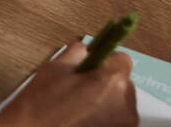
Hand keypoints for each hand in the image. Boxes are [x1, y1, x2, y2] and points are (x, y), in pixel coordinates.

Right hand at [0, 42, 136, 126]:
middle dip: (106, 82)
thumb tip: (88, 50)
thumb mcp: (56, 67)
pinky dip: (104, 118)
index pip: (122, 59)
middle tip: (81, 88)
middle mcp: (126, 104)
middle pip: (122, 83)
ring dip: (106, 102)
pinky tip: (83, 120)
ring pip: (120, 103)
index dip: (106, 60)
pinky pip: (116, 120)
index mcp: (112, 79)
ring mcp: (125, 125)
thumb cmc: (43, 103)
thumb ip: (78, 52)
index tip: (93, 66)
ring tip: (80, 108)